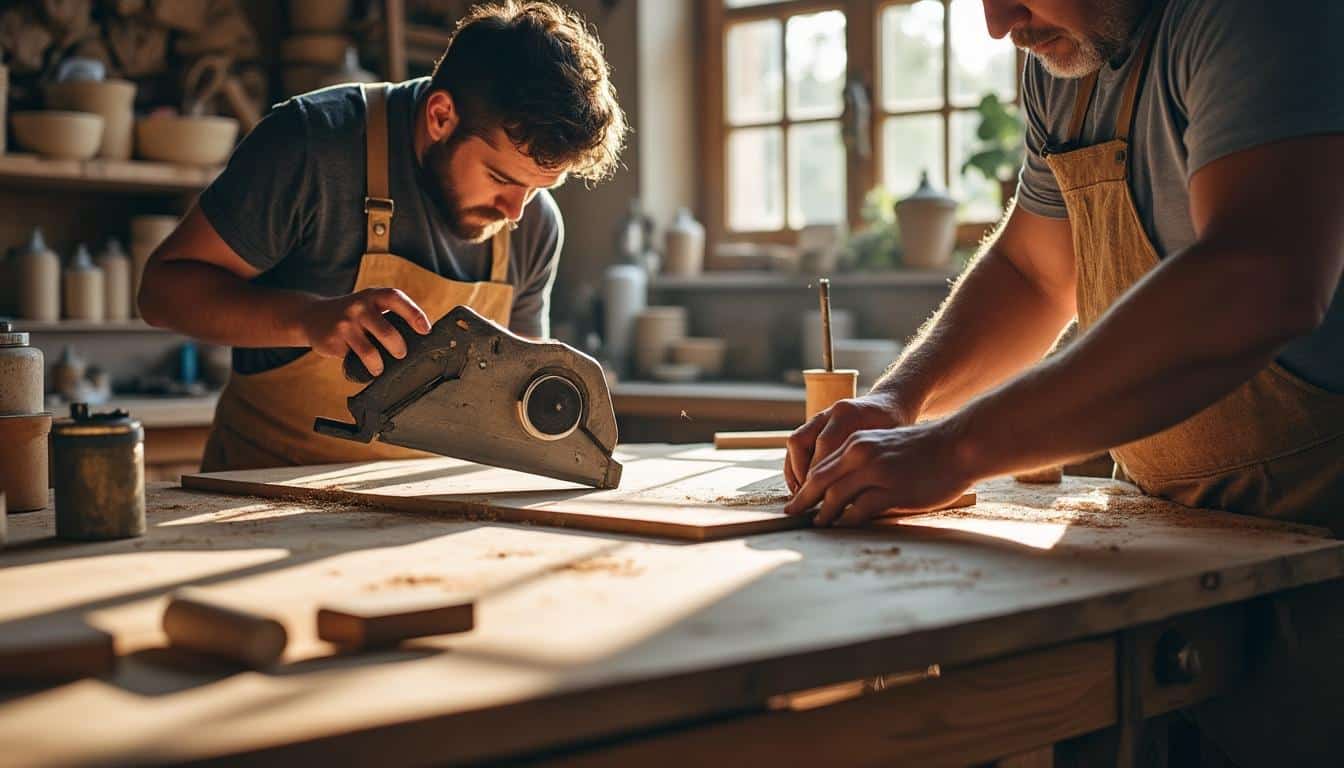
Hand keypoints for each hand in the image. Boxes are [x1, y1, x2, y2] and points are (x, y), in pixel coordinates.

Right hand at [298, 288, 430, 375]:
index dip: (414, 314)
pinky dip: (361, 367)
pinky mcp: (333, 341)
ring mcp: (345, 324)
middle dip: (399, 348)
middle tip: (400, 354)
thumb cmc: (353, 313)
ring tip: (379, 368)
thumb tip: (421, 339)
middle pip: (387, 332)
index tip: (426, 330)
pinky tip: (362, 366)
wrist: (312, 315)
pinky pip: (354, 360)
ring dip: (379, 366)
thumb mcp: (369, 304)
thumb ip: (390, 315)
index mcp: (373, 296)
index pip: (397, 299)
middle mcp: (359, 307)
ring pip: (370, 352)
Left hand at [783, 419, 973, 526]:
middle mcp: (861, 453)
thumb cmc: (923, 449)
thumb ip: (863, 461)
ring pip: (836, 496)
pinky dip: (848, 521)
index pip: (821, 465)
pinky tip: (844, 527)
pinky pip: (860, 510)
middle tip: (792, 514)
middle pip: (820, 481)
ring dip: (824, 514)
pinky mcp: (892, 490)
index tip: (797, 499)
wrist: (957, 446)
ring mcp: (876, 472)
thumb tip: (842, 486)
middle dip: (804, 500)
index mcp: (857, 442)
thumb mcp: (884, 445)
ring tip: (818, 526)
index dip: (805, 485)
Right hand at [785, 391, 913, 493]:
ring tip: (802, 496)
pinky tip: (802, 487)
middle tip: (808, 502)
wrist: (889, 403)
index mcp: (849, 413)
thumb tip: (858, 497)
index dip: (820, 472)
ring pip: (795, 442)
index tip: (823, 500)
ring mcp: (820, 417)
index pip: (825, 443)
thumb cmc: (896, 427)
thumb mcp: (891, 441)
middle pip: (802, 443)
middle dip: (804, 475)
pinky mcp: (815, 425)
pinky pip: (797, 444)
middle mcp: (829, 412)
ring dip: (794, 471)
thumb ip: (872, 461)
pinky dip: (795, 466)